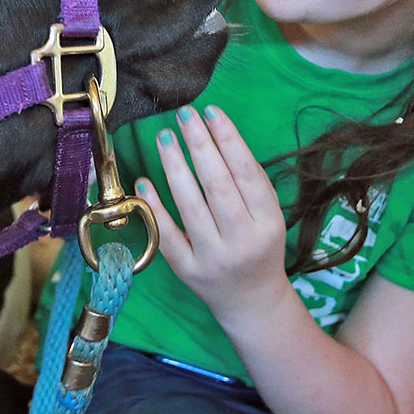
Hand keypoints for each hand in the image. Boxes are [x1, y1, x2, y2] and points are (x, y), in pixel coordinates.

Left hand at [142, 105, 292, 318]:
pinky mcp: (188, 271)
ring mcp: (213, 257)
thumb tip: (216, 136)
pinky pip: (167, 235)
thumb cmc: (259, 247)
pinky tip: (144, 181)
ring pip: (190, 206)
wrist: (252, 301)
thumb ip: (249, 184)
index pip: (247, 174)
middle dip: (200, 145)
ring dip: (175, 167)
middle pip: (218, 186)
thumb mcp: (267, 217)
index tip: (211, 111)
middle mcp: (242, 240)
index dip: (229, 140)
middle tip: (184, 115)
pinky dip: (154, 207)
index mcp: (269, 222)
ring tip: (165, 138)